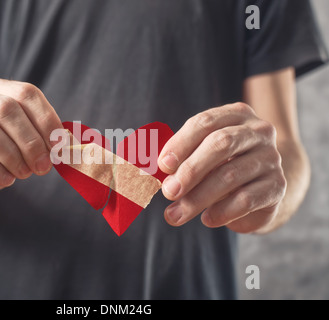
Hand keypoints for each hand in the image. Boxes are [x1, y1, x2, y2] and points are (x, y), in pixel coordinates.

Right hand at [0, 77, 62, 209]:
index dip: (47, 119)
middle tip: (43, 166)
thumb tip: (68, 143)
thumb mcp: (18, 143)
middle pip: (6, 108)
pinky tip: (6, 180)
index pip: (26, 93)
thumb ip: (40, 137)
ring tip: (24, 173)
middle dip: (31, 141)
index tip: (60, 146)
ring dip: (12, 154)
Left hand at [158, 103, 286, 232]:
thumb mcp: (203, 154)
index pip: (205, 122)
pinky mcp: (277, 186)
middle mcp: (257, 131)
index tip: (162, 165)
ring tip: (175, 215)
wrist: (263, 186)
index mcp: (235, 115)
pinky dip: (222, 211)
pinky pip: (246, 199)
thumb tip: (152, 171)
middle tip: (168, 192)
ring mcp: (270, 158)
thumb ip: (181, 157)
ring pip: (230, 175)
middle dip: (190, 170)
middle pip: (220, 144)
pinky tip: (207, 219)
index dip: (181, 143)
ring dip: (197, 198)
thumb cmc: (222, 165)